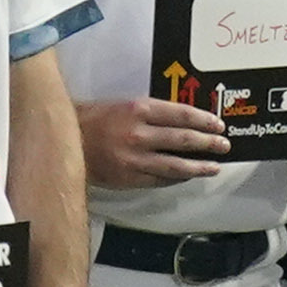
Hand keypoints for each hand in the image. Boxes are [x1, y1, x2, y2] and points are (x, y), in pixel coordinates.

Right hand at [76, 94, 233, 191]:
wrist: (62, 140)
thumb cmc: (95, 118)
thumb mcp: (125, 106)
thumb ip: (153, 113)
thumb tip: (185, 122)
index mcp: (139, 110)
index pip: (181, 114)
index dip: (204, 120)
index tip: (219, 125)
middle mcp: (138, 134)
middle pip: (183, 140)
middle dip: (208, 143)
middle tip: (224, 145)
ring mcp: (133, 159)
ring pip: (174, 165)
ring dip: (198, 166)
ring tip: (214, 167)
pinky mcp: (127, 178)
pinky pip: (159, 180)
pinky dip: (175, 178)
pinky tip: (186, 176)